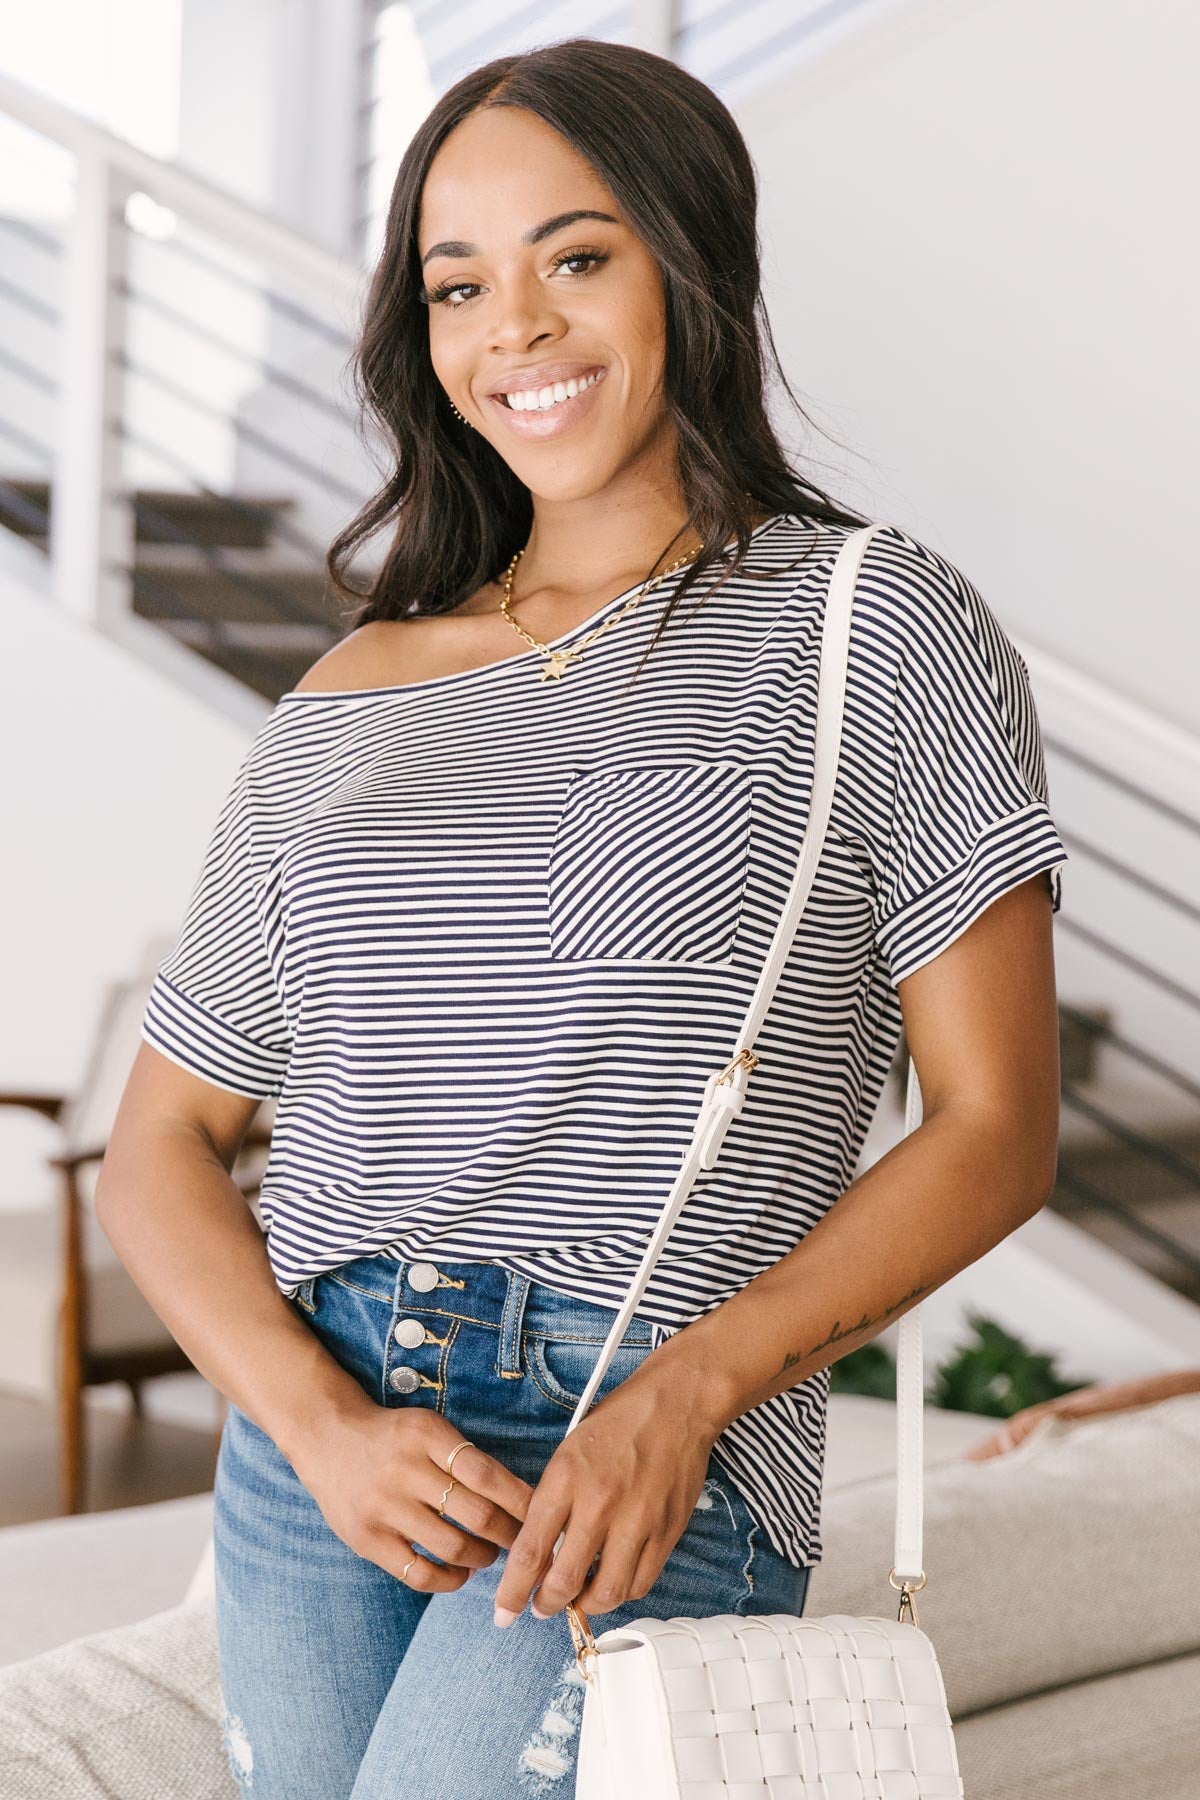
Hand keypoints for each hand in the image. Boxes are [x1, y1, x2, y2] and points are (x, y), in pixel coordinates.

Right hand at [288, 1397, 534, 1591]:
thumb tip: (521, 1499)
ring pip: (453, 1547)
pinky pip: (419, 1574)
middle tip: (523, 1541)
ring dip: (483, 1557)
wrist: (327, 1439)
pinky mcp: (367, 1540)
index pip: (488, 1475)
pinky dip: (450, 1581)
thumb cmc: (393, 1437)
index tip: (541, 1515)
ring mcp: (384, 1508)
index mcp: (427, 1436)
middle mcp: (405, 1471)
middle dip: (510, 1534)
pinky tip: (461, 1573)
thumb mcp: (429, 1429)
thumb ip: (467, 1458)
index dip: (521, 1501)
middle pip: (477, 1514)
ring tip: (490, 1554)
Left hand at [492, 1362, 718, 1626]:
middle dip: (546, 1604)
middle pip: (564, 1580)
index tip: (503, 1612)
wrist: (677, 1404)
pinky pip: (640, 1583)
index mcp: (566, 1478)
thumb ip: (552, 1502)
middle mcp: (600, 1502)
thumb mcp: (568, 1453)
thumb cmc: (619, 1423)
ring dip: (585, 1606)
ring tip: (577, 1599)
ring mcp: (637, 1520)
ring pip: (606, 1592)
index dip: (512, 1591)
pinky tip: (611, 1583)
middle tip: (541, 1607)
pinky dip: (622, 1593)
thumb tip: (537, 1552)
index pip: (530, 1550)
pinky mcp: (668, 1530)